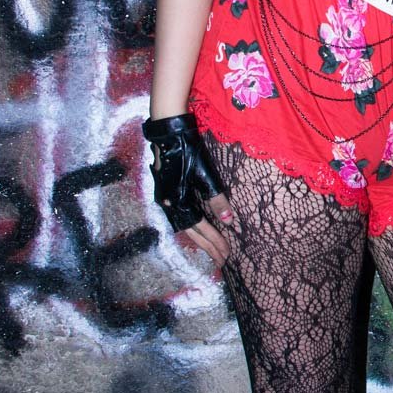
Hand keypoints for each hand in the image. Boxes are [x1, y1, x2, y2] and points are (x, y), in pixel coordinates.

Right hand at [143, 113, 233, 266]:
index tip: (227, 253)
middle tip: (221, 260)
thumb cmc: (188, 152)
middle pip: (190, 232)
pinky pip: (180, 216)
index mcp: (177, 202)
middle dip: (207, 246)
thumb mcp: (206, 176)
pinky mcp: (166, 192)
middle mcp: (168, 204)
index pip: (199, 228)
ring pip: (184, 225)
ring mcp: (164, 199)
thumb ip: (217, 200)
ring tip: (213, 249)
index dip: (214, 241)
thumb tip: (228, 221)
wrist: (168, 133)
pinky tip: (199, 229)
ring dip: (199, 238)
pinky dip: (192, 226)